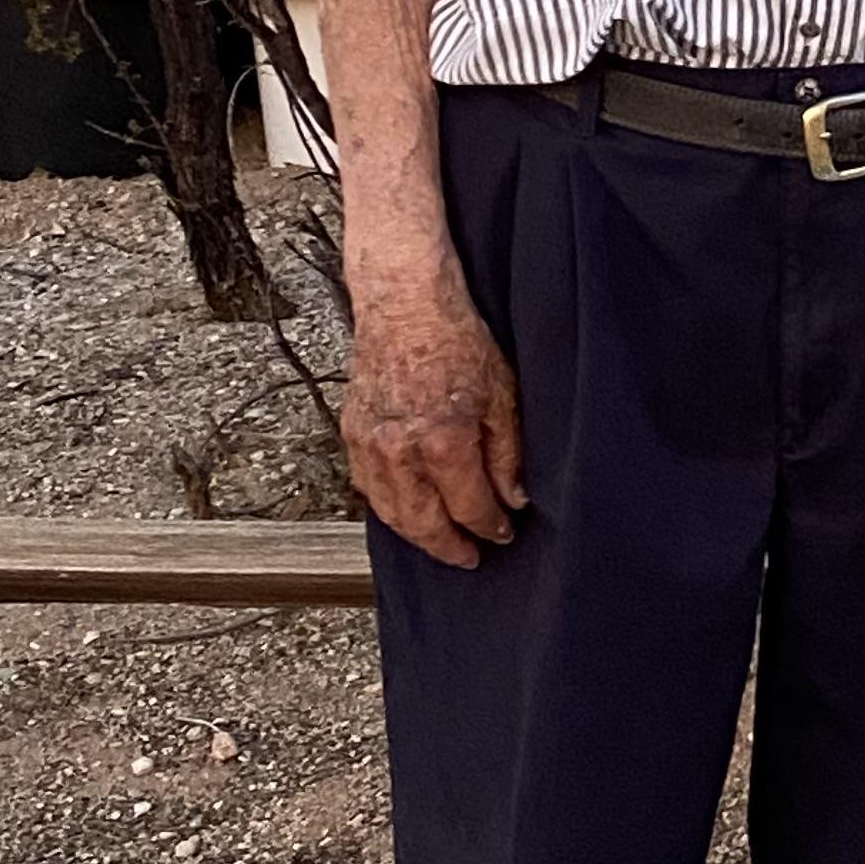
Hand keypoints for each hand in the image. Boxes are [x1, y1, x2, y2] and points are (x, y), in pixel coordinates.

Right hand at [341, 279, 527, 565]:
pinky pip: (368, 487)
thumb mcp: (502, 396)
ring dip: (416, 535)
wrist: (404, 305)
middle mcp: (401, 451)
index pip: (470, 507)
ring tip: (440, 543)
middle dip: (450, 547)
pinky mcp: (352, 434)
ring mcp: (370, 445)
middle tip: (470, 558)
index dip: (489, 527)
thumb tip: (512, 498)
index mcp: (443, 441)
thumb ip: (507, 454)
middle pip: (424, 523)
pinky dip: (388, 507)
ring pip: (391, 513)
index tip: (502, 533)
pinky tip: (406, 511)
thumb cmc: (456, 340)